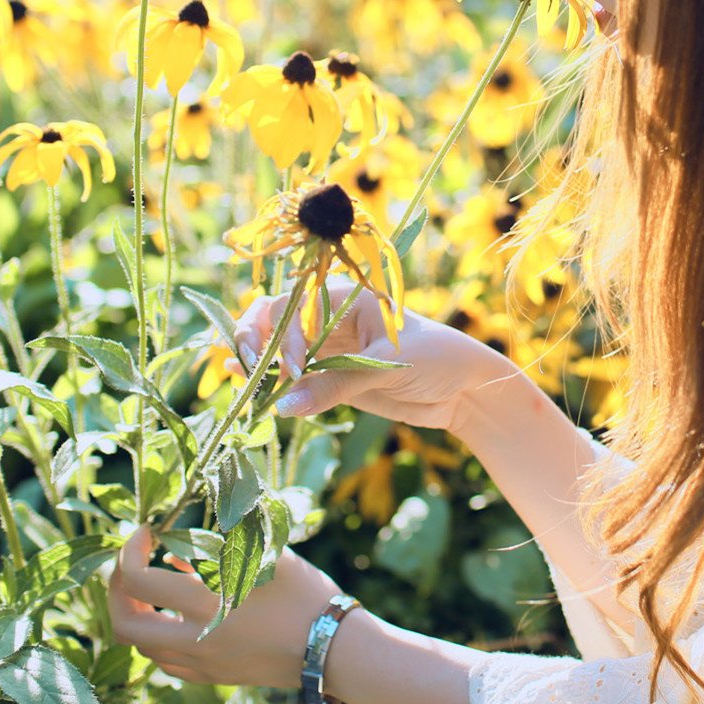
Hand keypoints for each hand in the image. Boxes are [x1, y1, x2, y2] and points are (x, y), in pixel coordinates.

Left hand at [106, 525, 341, 688]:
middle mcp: (196, 639)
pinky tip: (179, 616)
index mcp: (206, 604)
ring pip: (143, 647)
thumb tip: (183, 534)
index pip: (137, 581)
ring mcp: (203, 664)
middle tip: (133, 563)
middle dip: (116, 589)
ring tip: (157, 586)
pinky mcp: (214, 677)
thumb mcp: (267, 553)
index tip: (147, 531)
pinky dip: (160, 637)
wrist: (335, 650)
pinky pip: (168, 663)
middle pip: (124, 625)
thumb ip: (221, 539)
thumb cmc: (306, 594)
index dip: (129, 551)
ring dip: (138, 613)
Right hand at [232, 277, 513, 430]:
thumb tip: (284, 405)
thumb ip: (337, 385)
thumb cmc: (439, 359)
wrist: (468, 390)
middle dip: (255, 338)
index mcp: (349, 298)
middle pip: (277, 319)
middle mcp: (333, 319)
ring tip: (236, 376)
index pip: (295, 305)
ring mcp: (331, 349)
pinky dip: (273, 383)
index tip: (293, 369)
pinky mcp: (333, 379)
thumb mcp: (389, 367)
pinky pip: (295, 379)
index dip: (284, 335)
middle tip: (243, 366)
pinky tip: (250, 388)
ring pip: (280, 350)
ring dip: (257, 361)